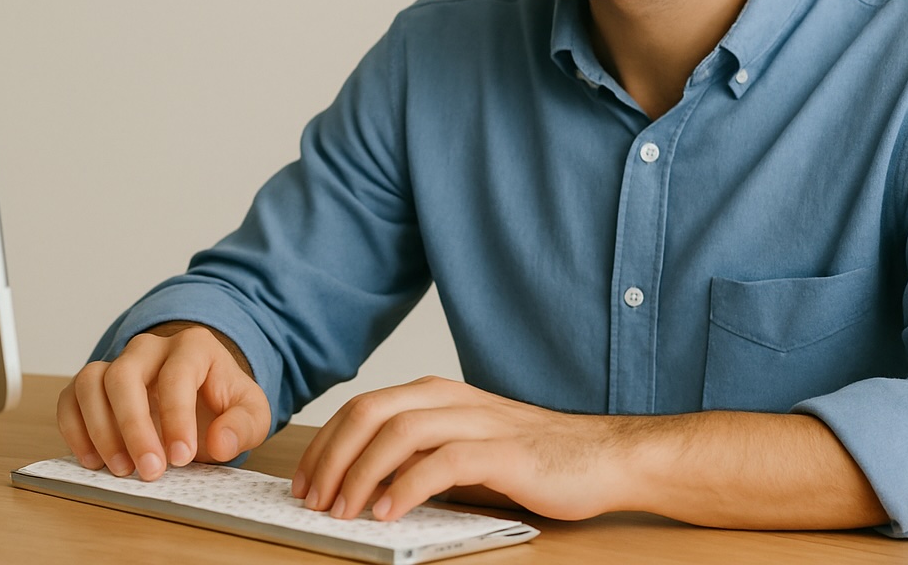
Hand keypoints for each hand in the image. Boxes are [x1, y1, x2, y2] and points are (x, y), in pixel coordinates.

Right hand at [57, 322, 270, 480]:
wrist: (203, 396)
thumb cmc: (224, 403)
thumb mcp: (250, 413)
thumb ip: (243, 426)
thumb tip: (220, 442)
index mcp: (193, 347)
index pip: (177, 376)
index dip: (176, 418)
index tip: (181, 458)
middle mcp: (150, 348)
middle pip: (125, 376)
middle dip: (133, 427)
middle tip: (148, 472)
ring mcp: (118, 362)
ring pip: (91, 382)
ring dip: (99, 429)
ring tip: (120, 469)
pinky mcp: (94, 384)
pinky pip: (70, 397)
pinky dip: (75, 429)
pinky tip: (93, 461)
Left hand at [292, 376, 624, 522]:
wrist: (603, 457)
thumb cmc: (532, 459)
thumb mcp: (464, 449)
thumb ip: (420, 456)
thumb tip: (362, 485)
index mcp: (438, 395)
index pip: (363, 408)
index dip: (325, 445)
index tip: (304, 483)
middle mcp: (452, 400)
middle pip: (370, 413)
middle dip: (331, 457)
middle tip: (312, 500)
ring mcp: (478, 422)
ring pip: (398, 432)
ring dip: (359, 473)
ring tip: (342, 511)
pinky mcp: (502, 452)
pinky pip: (441, 462)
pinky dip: (406, 487)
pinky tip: (388, 512)